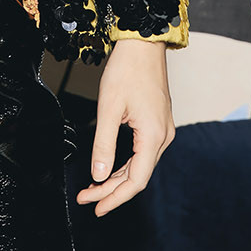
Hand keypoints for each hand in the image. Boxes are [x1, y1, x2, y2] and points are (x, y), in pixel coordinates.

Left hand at [74, 38, 174, 216]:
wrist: (143, 44)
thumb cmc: (127, 70)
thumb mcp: (109, 107)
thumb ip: (103, 143)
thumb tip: (98, 174)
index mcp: (154, 136)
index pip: (136, 180)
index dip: (115, 198)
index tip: (96, 207)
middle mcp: (163, 137)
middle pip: (138, 176)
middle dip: (111, 190)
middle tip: (87, 198)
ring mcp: (162, 130)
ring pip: (139, 165)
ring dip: (116, 178)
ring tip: (93, 187)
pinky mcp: (157, 124)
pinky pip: (142, 153)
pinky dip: (124, 164)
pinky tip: (109, 168)